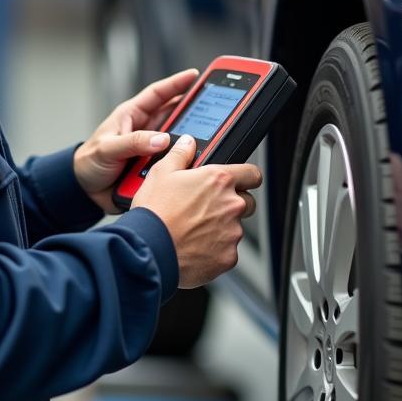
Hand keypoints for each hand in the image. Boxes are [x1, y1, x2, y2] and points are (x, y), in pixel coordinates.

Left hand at [73, 68, 198, 213]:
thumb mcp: (107, 148)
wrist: (84, 192)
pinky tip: (194, 165)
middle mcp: (145, 130)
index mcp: (132, 116)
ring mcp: (151, 149)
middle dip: (194, 111)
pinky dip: (182, 164)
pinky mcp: (154, 167)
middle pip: (175, 116)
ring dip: (190, 141)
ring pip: (177, 141)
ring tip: (210, 139)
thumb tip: (162, 139)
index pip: (158, 94)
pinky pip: (173, 163)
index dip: (176, 83)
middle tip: (214, 107)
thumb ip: (133, 142)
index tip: (195, 75)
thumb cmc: (89, 162)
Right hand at [135, 135, 261, 288]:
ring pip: (235, 228)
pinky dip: (215, 250)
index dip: (246, 177)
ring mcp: (232, 233)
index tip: (239, 182)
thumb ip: (180, 154)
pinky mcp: (228, 257)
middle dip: (231, 204)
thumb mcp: (161, 172)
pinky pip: (227, 251)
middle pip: (246, 202)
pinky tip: (194, 247)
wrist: (149, 250)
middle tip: (206, 208)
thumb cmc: (155, 212)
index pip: (252, 174)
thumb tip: (188, 143)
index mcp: (219, 180)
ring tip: (193, 230)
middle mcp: (231, 205)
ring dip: (221, 228)